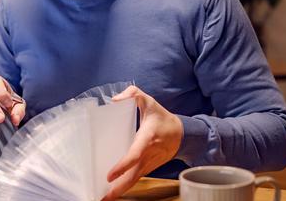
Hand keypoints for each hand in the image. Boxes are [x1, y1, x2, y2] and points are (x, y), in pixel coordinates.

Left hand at [102, 86, 183, 200]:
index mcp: (147, 138)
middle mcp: (148, 154)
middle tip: (104, 197)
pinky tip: (112, 192)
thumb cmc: (162, 118)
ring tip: (104, 199)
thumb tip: (114, 100)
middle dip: (119, 188)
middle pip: (133, 176)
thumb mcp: (149, 101)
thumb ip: (132, 94)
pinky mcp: (148, 168)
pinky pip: (135, 178)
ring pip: (134, 180)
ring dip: (120, 191)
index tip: (110, 175)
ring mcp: (149, 163)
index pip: (135, 154)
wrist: (181, 134)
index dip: (123, 166)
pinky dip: (125, 186)